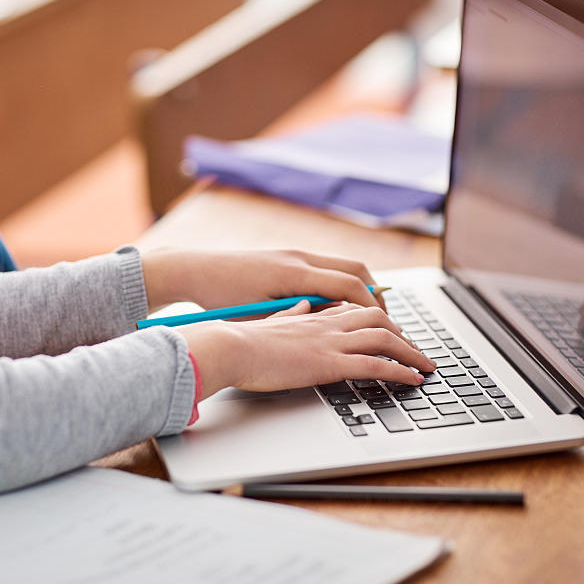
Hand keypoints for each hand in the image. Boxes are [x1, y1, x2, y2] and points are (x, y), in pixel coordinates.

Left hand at [141, 248, 385, 313]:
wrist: (195, 270)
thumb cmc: (221, 298)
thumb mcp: (261, 319)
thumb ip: (297, 323)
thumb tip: (331, 329)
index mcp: (295, 273)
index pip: (351, 287)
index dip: (373, 309)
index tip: (388, 329)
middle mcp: (300, 258)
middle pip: (356, 270)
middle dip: (377, 295)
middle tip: (389, 321)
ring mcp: (294, 255)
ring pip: (344, 266)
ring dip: (361, 288)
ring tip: (371, 314)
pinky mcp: (287, 258)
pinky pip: (326, 268)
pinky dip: (342, 285)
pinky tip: (340, 305)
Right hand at [177, 302, 434, 398]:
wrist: (229, 346)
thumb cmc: (241, 340)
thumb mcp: (269, 321)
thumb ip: (289, 315)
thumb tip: (301, 308)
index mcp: (311, 315)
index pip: (354, 310)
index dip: (377, 319)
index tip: (392, 331)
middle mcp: (326, 324)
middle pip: (377, 317)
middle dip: (402, 333)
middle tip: (416, 350)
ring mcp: (329, 342)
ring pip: (384, 337)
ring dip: (411, 352)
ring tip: (426, 366)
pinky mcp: (328, 362)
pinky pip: (376, 364)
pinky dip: (401, 371)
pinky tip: (414, 380)